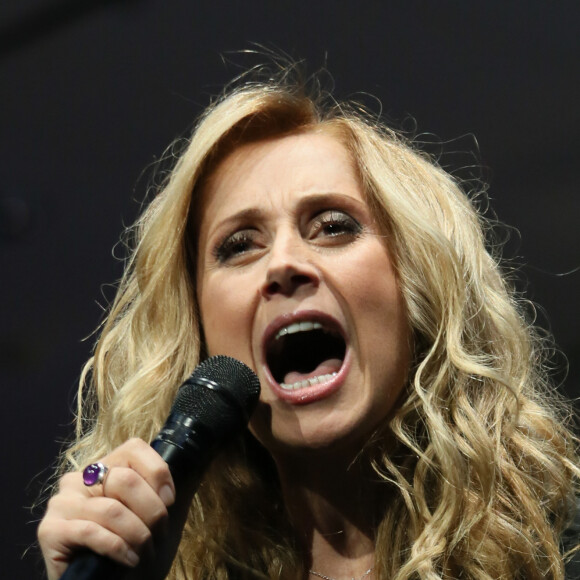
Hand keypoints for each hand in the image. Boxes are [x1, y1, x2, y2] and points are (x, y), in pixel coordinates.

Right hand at [38, 438, 175, 579]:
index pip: (134, 448)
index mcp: (103, 467)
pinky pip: (92, 532)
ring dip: (138, 535)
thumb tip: (185, 472)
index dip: (158, 473)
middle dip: (151, 511)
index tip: (170, 501)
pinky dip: (118, 547)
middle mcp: (79, 478)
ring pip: (112, 510)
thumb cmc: (129, 546)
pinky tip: (130, 560)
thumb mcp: (149, 513)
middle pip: (126, 480)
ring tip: (146, 552)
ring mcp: (62, 503)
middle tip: (159, 534)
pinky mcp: (51, 530)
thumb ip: (159, 490)